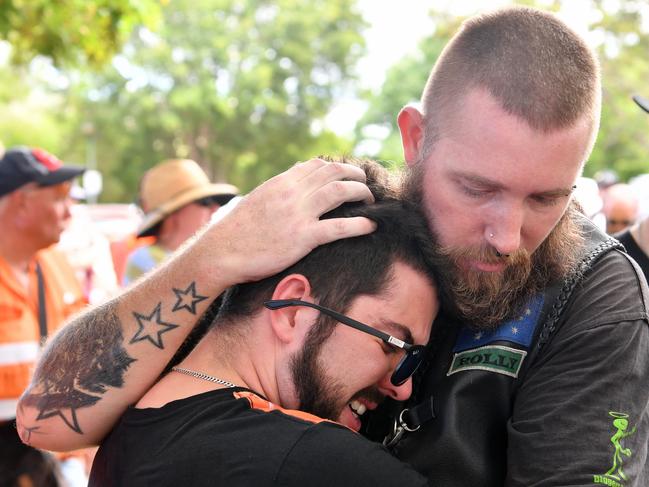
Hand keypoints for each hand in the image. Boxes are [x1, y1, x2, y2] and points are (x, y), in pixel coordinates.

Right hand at [204, 158, 375, 283]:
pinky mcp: (302, 237)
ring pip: (340, 192)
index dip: (338, 168)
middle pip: (334, 173)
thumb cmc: (237, 230)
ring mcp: (298, 213)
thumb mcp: (257, 199)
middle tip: (366, 185)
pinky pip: (339, 227)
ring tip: (371, 201)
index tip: (349, 176)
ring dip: (361, 193)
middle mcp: (292, 192)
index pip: (317, 165)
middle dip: (356, 175)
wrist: (221, 252)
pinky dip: (360, 225)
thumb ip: (279, 187)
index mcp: (281, 182)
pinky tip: (371, 226)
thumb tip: (294, 174)